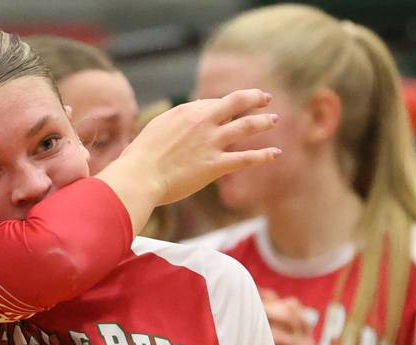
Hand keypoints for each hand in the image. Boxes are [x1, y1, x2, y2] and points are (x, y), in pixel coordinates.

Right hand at [113, 89, 280, 205]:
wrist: (140, 176)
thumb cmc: (141, 157)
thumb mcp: (157, 129)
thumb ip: (176, 122)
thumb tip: (189, 115)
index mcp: (186, 111)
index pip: (213, 103)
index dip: (223, 106)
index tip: (230, 109)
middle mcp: (203, 121)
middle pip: (236, 102)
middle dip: (254, 98)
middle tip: (265, 97)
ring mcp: (211, 142)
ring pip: (247, 126)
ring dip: (263, 121)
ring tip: (274, 120)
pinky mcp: (216, 165)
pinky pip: (246, 158)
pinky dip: (263, 155)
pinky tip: (275, 153)